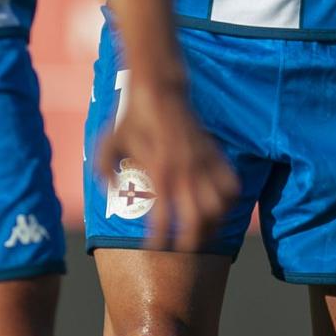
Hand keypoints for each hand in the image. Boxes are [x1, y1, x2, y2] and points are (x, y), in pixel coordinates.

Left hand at [94, 76, 236, 252]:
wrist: (159, 87)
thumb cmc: (130, 117)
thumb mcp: (107, 144)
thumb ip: (104, 171)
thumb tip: (113, 193)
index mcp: (159, 172)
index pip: (163, 219)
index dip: (159, 239)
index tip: (154, 246)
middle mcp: (185, 170)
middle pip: (198, 221)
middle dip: (192, 241)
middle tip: (183, 248)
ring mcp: (203, 162)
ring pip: (220, 207)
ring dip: (213, 224)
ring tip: (203, 231)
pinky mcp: (214, 153)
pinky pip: (231, 185)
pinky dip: (229, 201)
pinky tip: (218, 207)